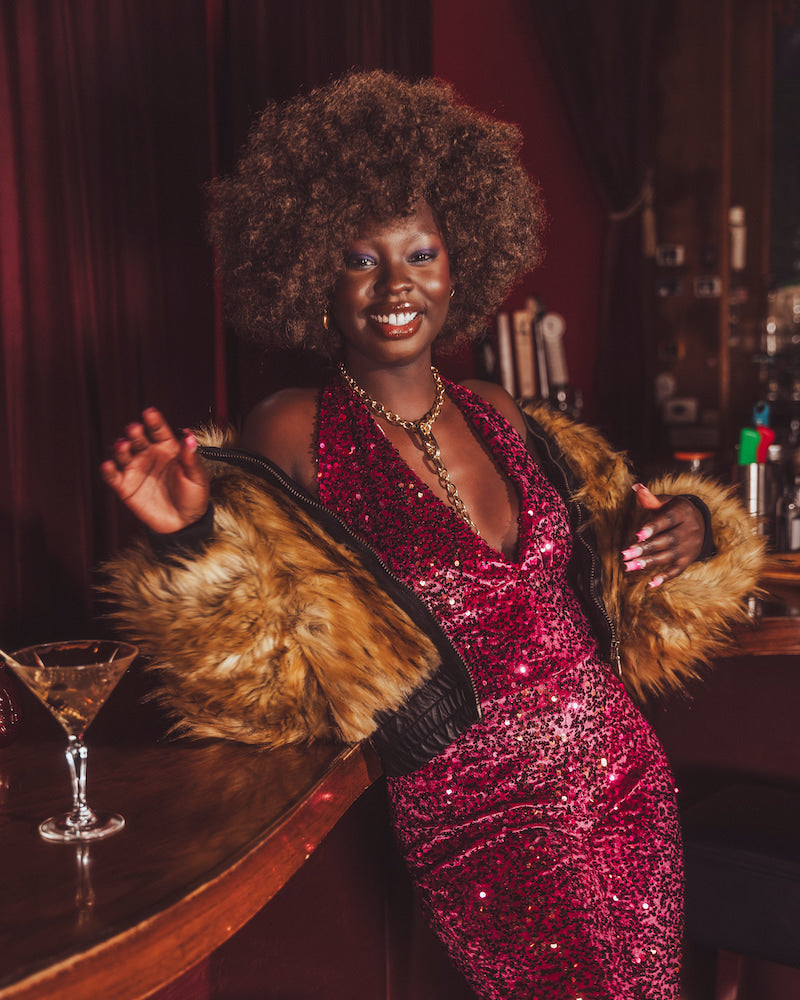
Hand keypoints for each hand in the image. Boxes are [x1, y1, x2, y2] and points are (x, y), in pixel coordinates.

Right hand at [100, 408, 209, 533]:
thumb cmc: (193, 497)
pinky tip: (108, 466)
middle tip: (134, 429)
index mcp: (167, 449)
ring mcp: (135, 469)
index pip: (159, 431)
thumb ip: (191, 457)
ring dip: (120, 448)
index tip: (150, 413)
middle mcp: (148, 455)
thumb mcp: (197, 477)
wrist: (184, 524)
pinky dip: (107, 470)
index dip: (154, 422)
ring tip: (123, 445)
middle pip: (138, 439)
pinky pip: (112, 476)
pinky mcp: (124, 486)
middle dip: (134, 432)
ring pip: (123, 454)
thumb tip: (189, 436)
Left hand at [620, 484, 704, 588]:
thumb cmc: (676, 511)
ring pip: (668, 557)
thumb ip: (650, 499)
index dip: (652, 528)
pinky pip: (677, 571)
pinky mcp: (687, 561)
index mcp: (683, 513)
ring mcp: (689, 548)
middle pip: (665, 541)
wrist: (701, 523)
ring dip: (648, 563)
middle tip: (624, 555)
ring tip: (628, 566)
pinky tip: (649, 584)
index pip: (667, 521)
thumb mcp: (667, 502)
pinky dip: (664, 578)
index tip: (636, 534)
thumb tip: (636, 487)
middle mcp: (688, 531)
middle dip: (644, 549)